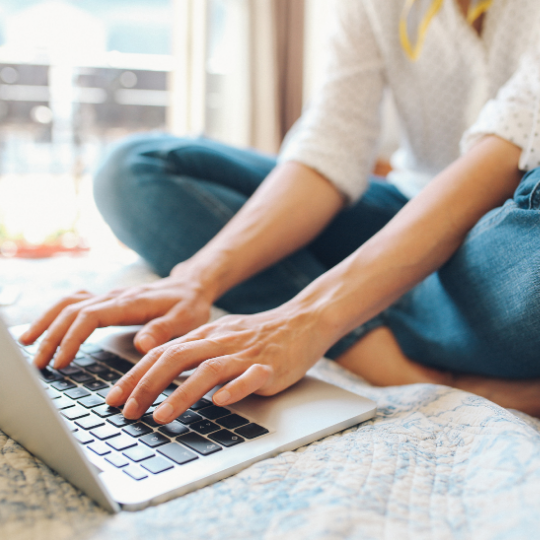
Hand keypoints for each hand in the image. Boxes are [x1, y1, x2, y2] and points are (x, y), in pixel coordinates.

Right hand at [20, 262, 213, 369]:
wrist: (192, 285)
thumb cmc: (189, 304)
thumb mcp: (185, 319)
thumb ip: (163, 330)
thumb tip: (141, 345)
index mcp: (130, 303)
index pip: (90, 317)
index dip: (72, 339)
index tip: (61, 361)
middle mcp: (116, 297)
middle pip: (72, 311)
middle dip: (51, 336)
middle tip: (38, 363)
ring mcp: (110, 296)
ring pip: (69, 303)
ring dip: (48, 322)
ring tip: (29, 343)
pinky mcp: (109, 300)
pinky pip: (76, 302)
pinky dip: (57, 314)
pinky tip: (48, 328)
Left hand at [105, 302, 332, 422]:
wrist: (301, 322)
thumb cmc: (258, 334)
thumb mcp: (221, 336)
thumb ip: (194, 352)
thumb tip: (162, 375)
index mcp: (207, 335)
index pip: (163, 352)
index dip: (135, 374)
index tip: (115, 398)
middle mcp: (221, 342)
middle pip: (177, 358)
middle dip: (147, 385)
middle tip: (129, 412)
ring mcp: (245, 355)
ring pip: (208, 370)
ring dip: (181, 393)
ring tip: (160, 416)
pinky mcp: (269, 367)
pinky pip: (250, 378)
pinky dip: (234, 389)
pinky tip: (220, 403)